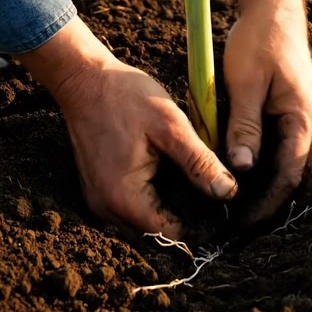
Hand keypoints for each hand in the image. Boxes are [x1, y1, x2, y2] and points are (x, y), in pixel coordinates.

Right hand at [19, 17, 237, 238]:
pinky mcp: (97, 187)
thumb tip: (226, 191)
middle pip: (153, 233)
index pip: (168, 233)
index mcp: (123, 196)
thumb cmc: (125, 96)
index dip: (197, 226)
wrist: (85, 78)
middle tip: (210, 196)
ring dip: (165, 210)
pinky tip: (167, 177)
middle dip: (182, 219)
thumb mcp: (171, 126)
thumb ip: (199, 162)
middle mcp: (105, 207)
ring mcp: (98, 198)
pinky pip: (128, 207)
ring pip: (140, 223)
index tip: (219, 211)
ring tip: (191, 186)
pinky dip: (149, 199)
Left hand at [220, 0, 311, 223]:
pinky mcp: (294, 113)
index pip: (290, 176)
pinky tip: (248, 171)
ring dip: (279, 185)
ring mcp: (305, 119)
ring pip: (301, 166)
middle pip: (306, 180)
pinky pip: (290, 149)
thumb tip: (242, 168)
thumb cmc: (259, 41)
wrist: (274, 9)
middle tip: (245, 220)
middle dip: (280, 203)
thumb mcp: (244, 83)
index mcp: (302, 120)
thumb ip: (244, 126)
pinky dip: (274, 166)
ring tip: (244, 201)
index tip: (242, 221)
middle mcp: (311, 125)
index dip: (268, 203)